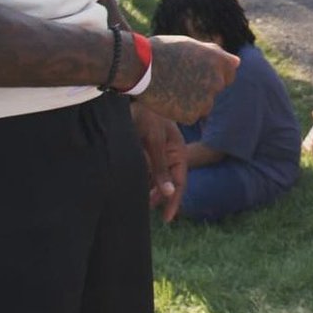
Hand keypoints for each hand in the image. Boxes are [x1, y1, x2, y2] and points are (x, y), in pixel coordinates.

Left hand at [130, 102, 187, 221]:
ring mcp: (157, 152)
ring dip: (149, 188)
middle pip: (168, 182)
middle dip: (159, 196)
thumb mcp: (153, 142)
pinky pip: (146, 169)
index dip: (174, 201)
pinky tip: (133, 183)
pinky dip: (142, 177)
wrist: (134, 94)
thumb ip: (160, 168)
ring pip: (155, 177)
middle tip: (146, 209)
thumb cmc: (146, 116)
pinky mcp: (145, 149)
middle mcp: (169, 154)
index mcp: (177, 152)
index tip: (167, 219)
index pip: (179, 182)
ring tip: (137, 198)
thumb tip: (168, 193)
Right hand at [136, 36, 238, 124]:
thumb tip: (237, 63)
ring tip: (171, 89)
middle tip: (178, 80)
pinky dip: (180, 112)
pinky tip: (167, 99)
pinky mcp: (193, 114)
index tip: (196, 73)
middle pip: (215, 90)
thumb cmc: (162, 52)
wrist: (138, 66)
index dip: (212, 74)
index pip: (229, 74)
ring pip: (205, 106)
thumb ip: (216, 54)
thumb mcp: (192, 45)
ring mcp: (206, 98)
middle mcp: (217, 80)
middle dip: (202, 88)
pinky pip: (191, 116)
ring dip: (192, 102)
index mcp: (220, 61)